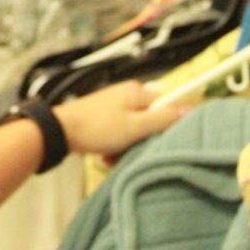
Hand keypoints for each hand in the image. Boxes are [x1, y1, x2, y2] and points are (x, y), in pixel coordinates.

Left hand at [53, 80, 188, 156]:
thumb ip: (163, 119)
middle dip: (142, 141)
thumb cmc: (97, 128)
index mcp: (137, 92)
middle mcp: (127, 96)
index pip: (167, 105)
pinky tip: (106, 156)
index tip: (167, 139)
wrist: (60, 132)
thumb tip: (190, 109)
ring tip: (114, 156)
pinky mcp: (104, 120)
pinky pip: (120, 135)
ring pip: (134, 132)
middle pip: (150, 121)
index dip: (169, 124)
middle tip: (131, 150)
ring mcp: (114, 108)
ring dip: (127, 148)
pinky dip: (115, 148)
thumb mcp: (135, 126)